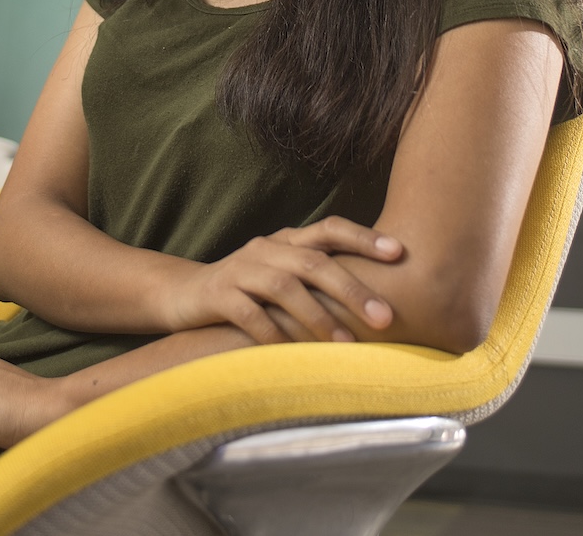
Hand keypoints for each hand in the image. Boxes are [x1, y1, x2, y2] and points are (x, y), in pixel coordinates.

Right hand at [162, 216, 403, 344]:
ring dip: (318, 316)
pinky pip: (249, 314)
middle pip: (313, 262)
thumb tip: (381, 302)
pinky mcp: (218, 295)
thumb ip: (319, 280)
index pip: (329, 228)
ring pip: (284, 287)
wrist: (183, 294)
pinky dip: (274, 334)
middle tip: (385, 317)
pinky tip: (294, 355)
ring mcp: (240, 269)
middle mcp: (266, 248)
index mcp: (287, 240)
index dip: (363, 237)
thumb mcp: (283, 276)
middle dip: (352, 289)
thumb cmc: (249, 290)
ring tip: (345, 344)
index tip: (399, 252)